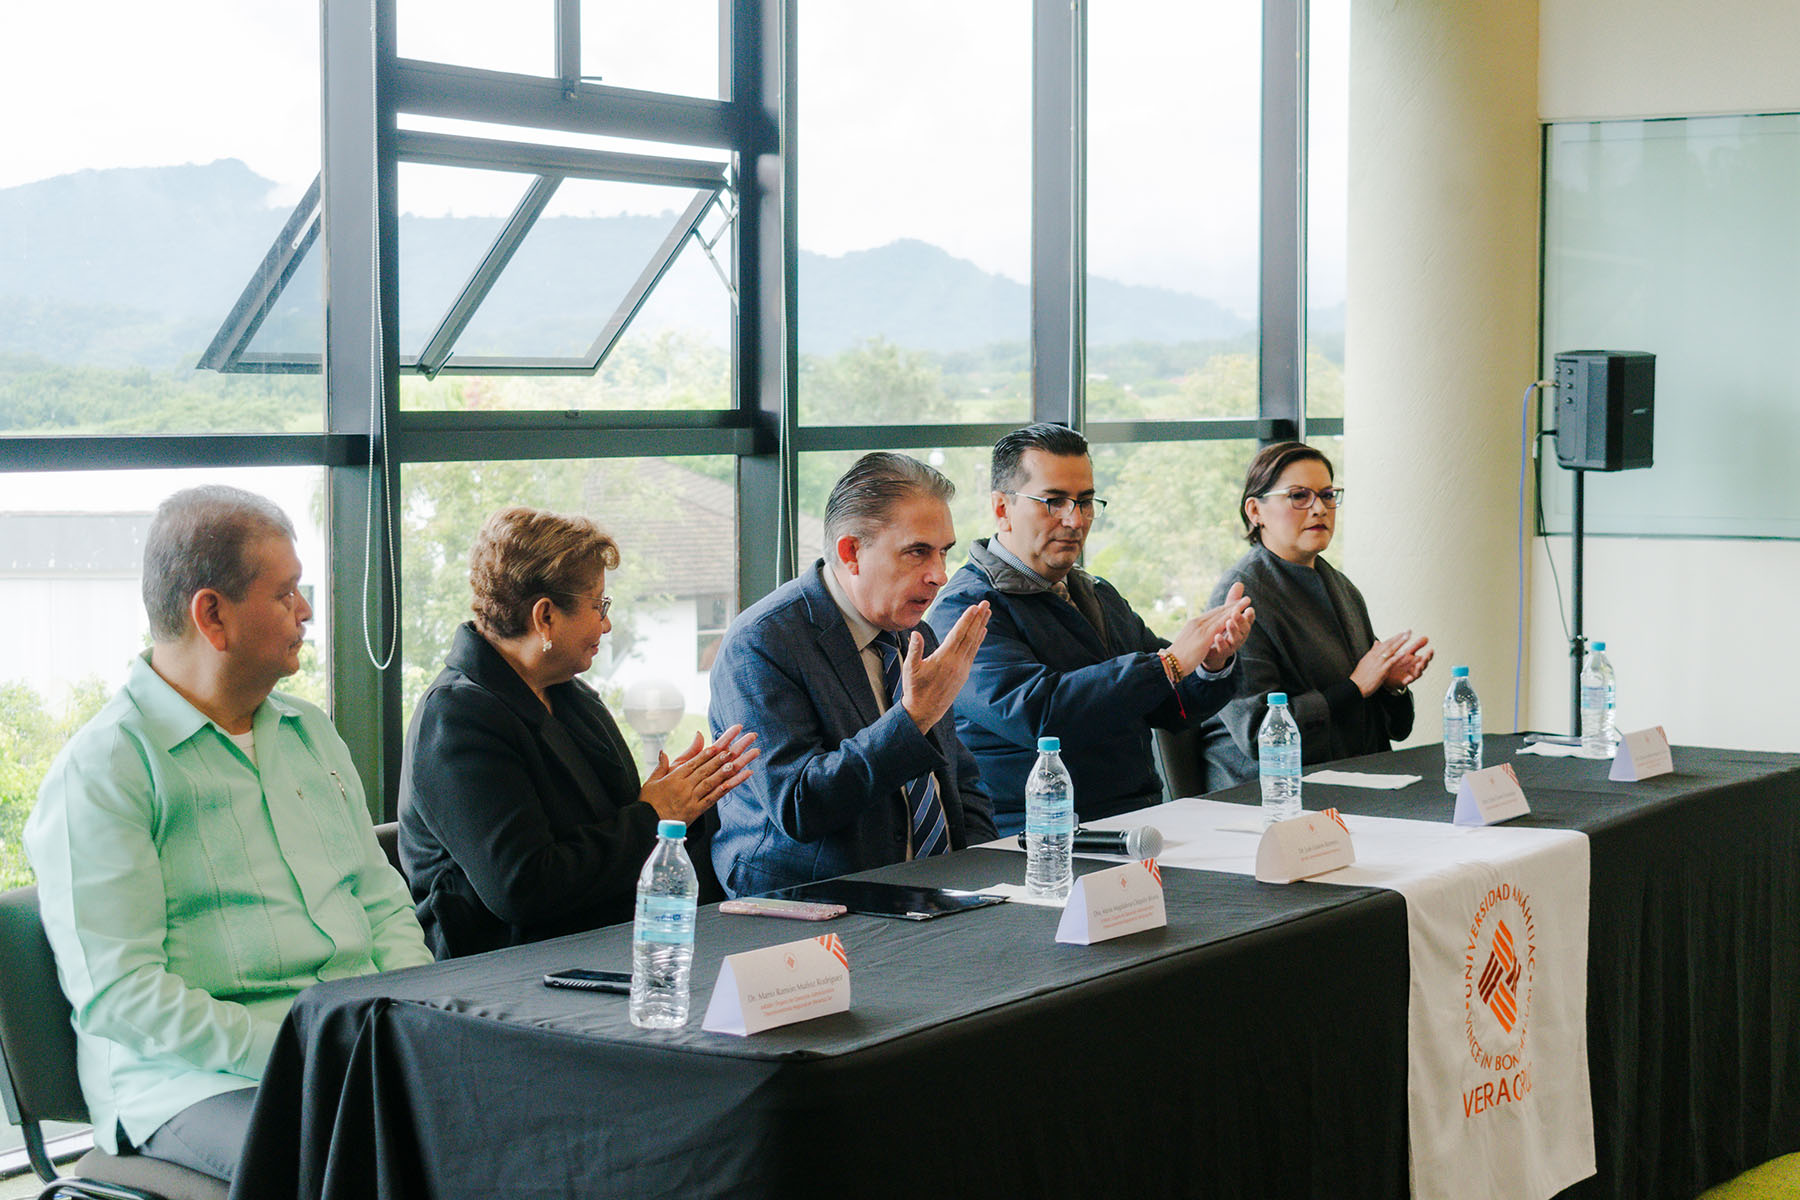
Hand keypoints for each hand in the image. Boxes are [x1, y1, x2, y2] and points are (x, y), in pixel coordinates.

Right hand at [639, 724, 760, 824]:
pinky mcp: (697, 810)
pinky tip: (738, 780)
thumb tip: (663, 750)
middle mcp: (685, 786)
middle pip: (707, 768)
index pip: (695, 761)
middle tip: (736, 746)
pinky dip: (727, 787)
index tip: (720, 743)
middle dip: (723, 755)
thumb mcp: (652, 781)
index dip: (708, 752)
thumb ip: (661, 765)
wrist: (647, 825)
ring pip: (712, 780)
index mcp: (674, 777)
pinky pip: (715, 797)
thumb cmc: (648, 803)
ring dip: (728, 769)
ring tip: (741, 759)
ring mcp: (692, 798)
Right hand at [899, 601, 989, 733]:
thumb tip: (915, 633)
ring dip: (981, 626)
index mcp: (944, 659)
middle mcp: (956, 663)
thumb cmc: (915, 689)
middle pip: (970, 636)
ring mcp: (962, 669)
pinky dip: (978, 640)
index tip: (974, 607)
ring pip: (974, 643)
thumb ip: (914, 650)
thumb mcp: (910, 669)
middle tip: (986, 603)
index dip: (967, 620)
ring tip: (987, 613)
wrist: (924, 711)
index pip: (958, 634)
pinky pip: (973, 653)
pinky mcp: (963, 674)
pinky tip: (982, 632)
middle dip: (978, 618)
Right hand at [1166, 583, 1255, 674]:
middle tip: (1245, 598)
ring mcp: (1200, 628)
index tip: (1235, 604)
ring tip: (1246, 602)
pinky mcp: (1204, 636)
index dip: (1224, 608)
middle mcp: (1197, 623)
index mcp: (1193, 624)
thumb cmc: (1177, 656)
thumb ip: (1194, 636)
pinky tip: (1238, 615)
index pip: (1212, 614)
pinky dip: (1229, 618)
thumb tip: (1198, 636)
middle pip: (1218, 611)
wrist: (1168, 663)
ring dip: (1234, 607)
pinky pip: (1219, 625)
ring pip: (1220, 615)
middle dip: (1232, 604)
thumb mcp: (1187, 642)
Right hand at [1350, 630, 1420, 697]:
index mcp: (1371, 654)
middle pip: (1389, 644)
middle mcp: (1375, 656)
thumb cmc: (1359, 676)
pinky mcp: (1381, 670)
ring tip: (1407, 637)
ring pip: (1390, 650)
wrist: (1355, 686)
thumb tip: (1376, 642)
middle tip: (1408, 631)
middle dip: (1399, 637)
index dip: (1394, 638)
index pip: (1384, 643)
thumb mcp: (1365, 661)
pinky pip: (1391, 662)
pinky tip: (1404, 653)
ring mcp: (1378, 663)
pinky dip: (1397, 657)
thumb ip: (1372, 651)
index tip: (1401, 633)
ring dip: (1400, 643)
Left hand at [1382, 634, 1432, 689]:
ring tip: (1419, 664)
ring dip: (1419, 669)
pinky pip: (1407, 682)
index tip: (1431, 649)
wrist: (1388, 675)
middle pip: (1423, 665)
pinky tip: (1409, 677)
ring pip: (1417, 673)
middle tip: (1426, 656)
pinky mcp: (1403, 681)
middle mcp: (1415, 669)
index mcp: (1417, 661)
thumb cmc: (1400, 663)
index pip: (1426, 658)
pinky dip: (1408, 680)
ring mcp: (1410, 675)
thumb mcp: (1408, 653)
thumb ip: (1417, 646)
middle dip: (1425, 661)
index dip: (1429, 654)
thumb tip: (1426, 637)